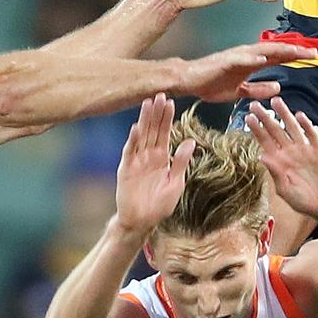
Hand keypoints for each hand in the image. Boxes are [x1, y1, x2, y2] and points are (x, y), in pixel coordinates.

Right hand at [115, 94, 194, 237]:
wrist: (142, 222)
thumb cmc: (160, 204)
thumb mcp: (176, 182)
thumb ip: (181, 162)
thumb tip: (191, 141)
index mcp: (162, 157)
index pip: (165, 133)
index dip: (167, 118)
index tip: (171, 102)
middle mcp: (149, 156)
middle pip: (153, 130)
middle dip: (156, 113)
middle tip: (160, 95)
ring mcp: (137, 161)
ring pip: (142, 136)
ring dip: (144, 120)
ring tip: (147, 103)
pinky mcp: (126, 170)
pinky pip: (130, 152)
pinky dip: (133, 141)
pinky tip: (136, 128)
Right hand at [180, 42, 316, 101]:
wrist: (188, 80)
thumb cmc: (211, 83)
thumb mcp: (240, 91)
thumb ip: (259, 89)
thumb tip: (278, 87)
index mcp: (252, 63)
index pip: (278, 57)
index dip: (296, 56)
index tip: (313, 56)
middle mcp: (247, 56)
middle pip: (276, 51)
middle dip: (295, 51)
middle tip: (314, 52)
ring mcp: (237, 56)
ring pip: (262, 51)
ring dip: (279, 50)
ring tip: (295, 51)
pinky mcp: (224, 61)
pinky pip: (240, 59)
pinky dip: (251, 58)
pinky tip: (262, 59)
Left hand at [246, 97, 317, 219]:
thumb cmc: (303, 200)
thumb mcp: (285, 190)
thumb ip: (275, 173)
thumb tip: (261, 156)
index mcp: (279, 161)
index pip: (265, 141)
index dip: (257, 129)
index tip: (248, 117)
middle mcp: (290, 152)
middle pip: (276, 130)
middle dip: (266, 117)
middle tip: (255, 104)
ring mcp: (305, 149)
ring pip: (292, 128)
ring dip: (285, 114)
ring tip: (276, 101)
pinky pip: (312, 135)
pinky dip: (306, 126)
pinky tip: (300, 116)